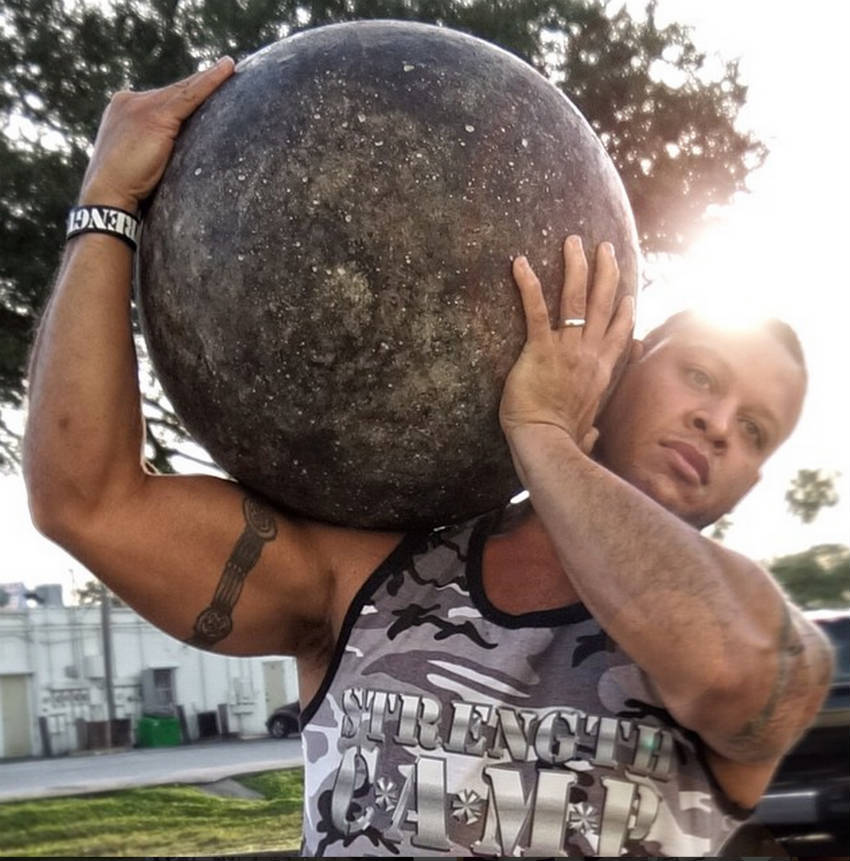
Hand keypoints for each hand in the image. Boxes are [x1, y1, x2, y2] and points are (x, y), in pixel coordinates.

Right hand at [78, 57, 234, 211]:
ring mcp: (142, 105)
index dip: (185, 96)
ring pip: (185, 90)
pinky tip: (227, 69)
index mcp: (123, 110)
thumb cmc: (126, 189)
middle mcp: (130, 101)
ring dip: (210, 78)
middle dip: (200, 84)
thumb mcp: (139, 161)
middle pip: (174, 92)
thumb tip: (180, 156)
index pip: (162, 99)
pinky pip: (191, 95)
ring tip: (231, 67)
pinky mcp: (156, 115)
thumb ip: (155, 149)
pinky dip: (211, 81)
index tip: (205, 90)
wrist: (107, 195)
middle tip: (226, 70)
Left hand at [499, 235, 633, 448]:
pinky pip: (536, 311)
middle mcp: (589, 354)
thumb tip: (594, 436)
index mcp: (601, 373)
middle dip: (606, 272)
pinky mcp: (540, 349)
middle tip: (604, 247)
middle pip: (604, 305)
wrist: (547, 444)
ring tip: (574, 241)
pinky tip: (519, 263)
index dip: (625, 311)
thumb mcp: (584, 433)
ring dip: (576, 267)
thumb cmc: (561, 442)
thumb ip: (591, 430)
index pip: (618, 335)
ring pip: (577, 299)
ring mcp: (567, 349)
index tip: (627, 293)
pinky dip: (528, 285)